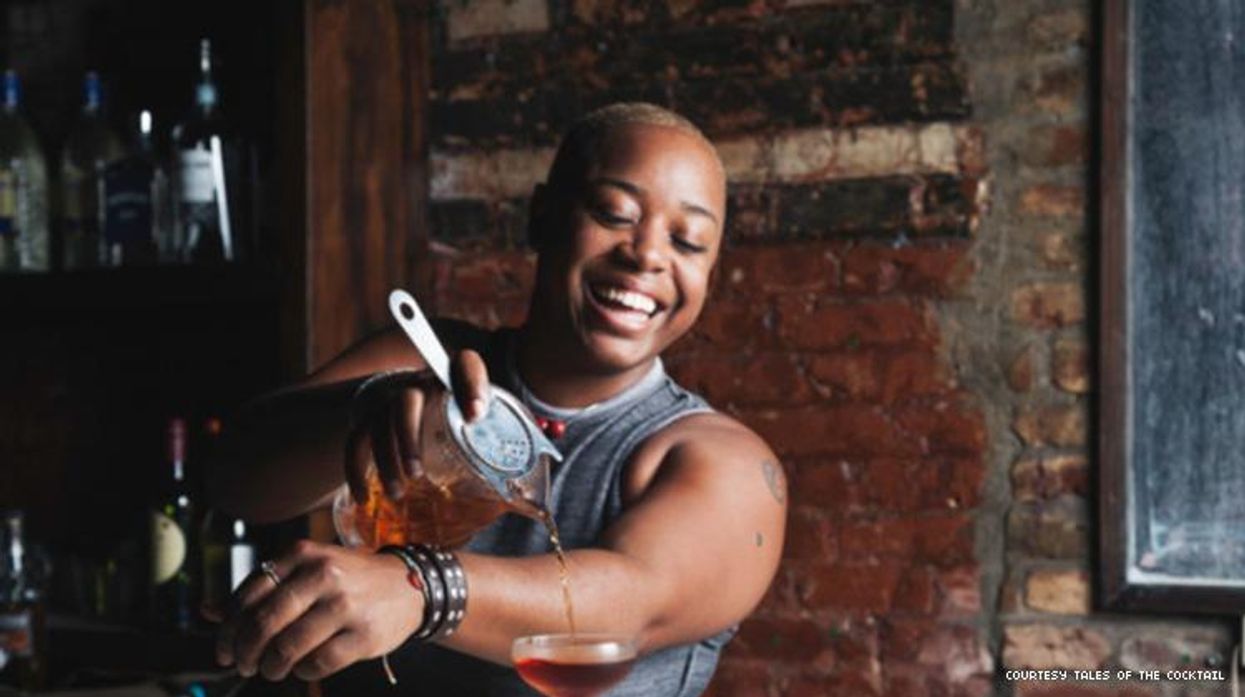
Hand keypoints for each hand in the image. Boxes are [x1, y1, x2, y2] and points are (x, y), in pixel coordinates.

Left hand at [215, 540, 422, 681]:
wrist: (409, 584)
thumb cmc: (347, 580)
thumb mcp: (305, 571)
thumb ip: (259, 590)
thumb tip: (205, 612)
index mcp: (303, 555)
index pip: (248, 596)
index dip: (228, 629)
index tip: (224, 650)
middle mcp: (324, 575)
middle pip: (264, 624)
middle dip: (246, 653)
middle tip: (244, 665)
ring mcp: (346, 605)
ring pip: (288, 648)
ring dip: (271, 667)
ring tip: (272, 670)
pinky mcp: (364, 634)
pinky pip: (318, 663)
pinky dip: (302, 671)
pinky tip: (302, 667)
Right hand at [346, 349, 490, 501]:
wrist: (425, 415)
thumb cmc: (462, 429)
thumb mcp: (484, 432)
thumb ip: (499, 449)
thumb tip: (529, 501)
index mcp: (454, 382)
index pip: (464, 364)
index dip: (471, 383)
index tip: (476, 415)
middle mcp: (419, 386)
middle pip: (405, 399)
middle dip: (408, 436)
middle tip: (418, 473)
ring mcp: (389, 402)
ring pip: (378, 423)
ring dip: (385, 460)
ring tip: (399, 492)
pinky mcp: (368, 423)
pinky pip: (355, 442)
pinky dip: (354, 469)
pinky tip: (361, 497)